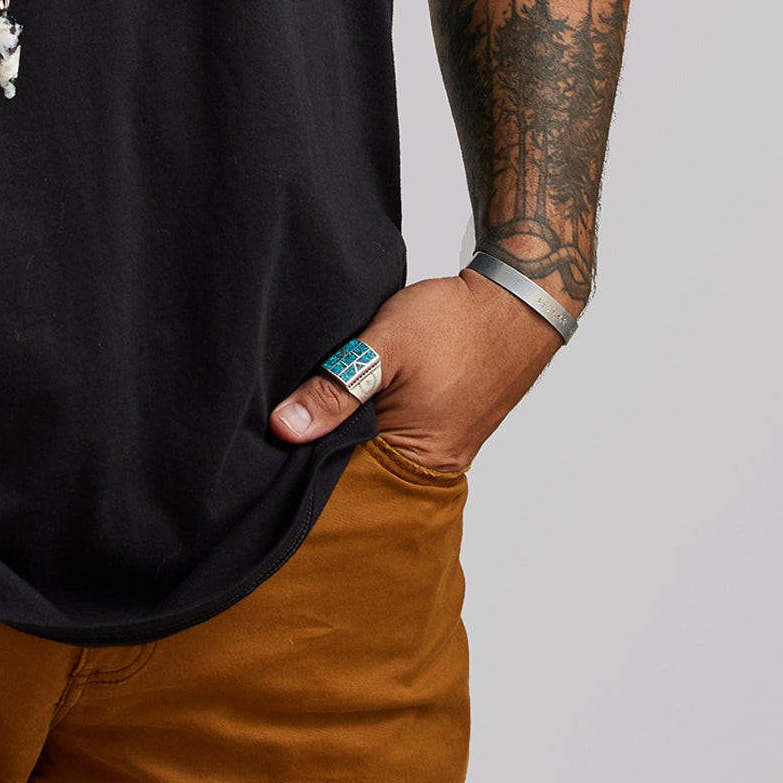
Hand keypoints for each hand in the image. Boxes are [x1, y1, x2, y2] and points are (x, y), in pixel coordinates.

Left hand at [269, 272, 561, 477]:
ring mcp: (442, 447)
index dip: (307, 463)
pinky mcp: (444, 426)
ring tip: (311, 408)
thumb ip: (335, 389)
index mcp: (420, 460)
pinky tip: (348, 400)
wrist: (513, 300)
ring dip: (346, 432)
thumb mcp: (386, 347)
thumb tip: (284, 428)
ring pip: (375, 450)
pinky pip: (394, 435)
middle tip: (282, 422)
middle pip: (360, 471)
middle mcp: (433, 465)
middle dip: (323, 449)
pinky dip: (369, 421)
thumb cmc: (456, 322)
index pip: (346, 482)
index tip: (270, 445)